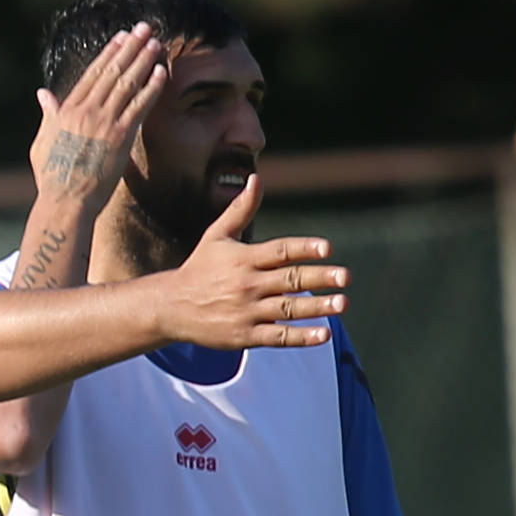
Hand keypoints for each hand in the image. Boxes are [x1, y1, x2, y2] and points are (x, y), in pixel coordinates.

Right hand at [22, 26, 164, 257]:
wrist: (65, 202)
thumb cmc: (52, 178)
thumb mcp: (43, 142)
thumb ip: (48, 115)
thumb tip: (43, 94)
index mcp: (67, 110)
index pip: (92, 74)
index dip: (109, 53)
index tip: (121, 37)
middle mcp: (86, 111)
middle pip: (112, 72)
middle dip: (130, 48)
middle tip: (145, 29)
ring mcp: (103, 123)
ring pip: (127, 83)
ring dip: (143, 60)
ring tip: (156, 43)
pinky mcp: (120, 137)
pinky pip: (139, 106)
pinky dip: (151, 87)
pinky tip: (161, 72)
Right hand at [153, 180, 345, 350]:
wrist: (170, 308)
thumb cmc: (199, 268)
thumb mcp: (216, 236)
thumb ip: (241, 210)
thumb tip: (256, 179)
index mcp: (244, 258)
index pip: (280, 251)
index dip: (304, 248)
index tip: (327, 248)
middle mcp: (247, 284)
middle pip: (289, 279)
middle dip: (319, 278)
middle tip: (345, 277)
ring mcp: (246, 312)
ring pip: (288, 309)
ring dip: (316, 307)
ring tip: (342, 303)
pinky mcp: (244, 336)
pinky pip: (278, 336)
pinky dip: (301, 336)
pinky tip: (324, 334)